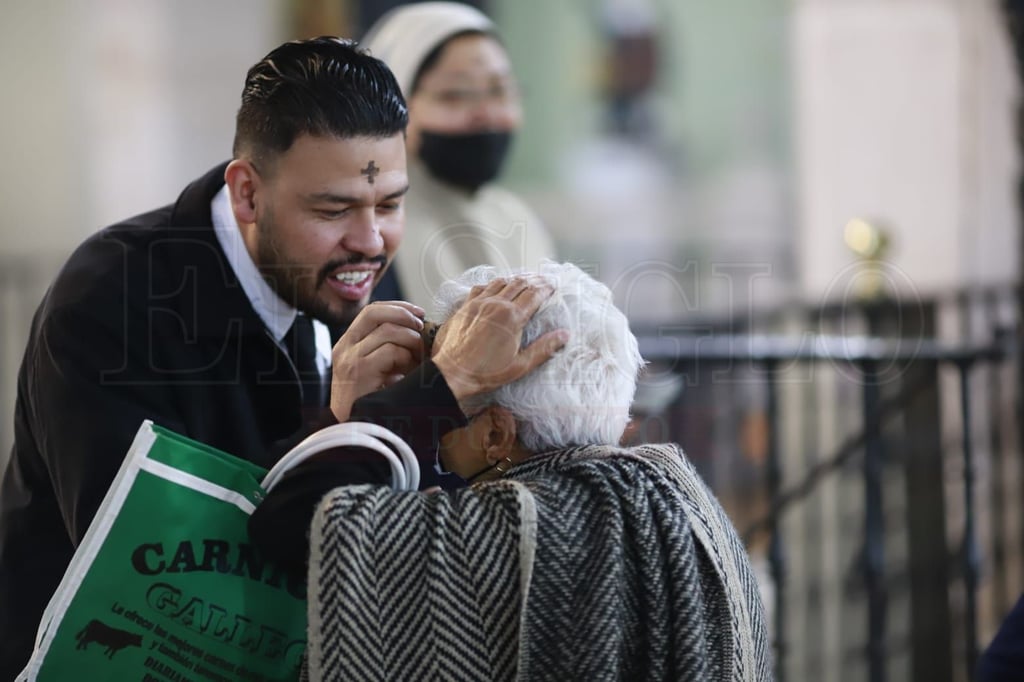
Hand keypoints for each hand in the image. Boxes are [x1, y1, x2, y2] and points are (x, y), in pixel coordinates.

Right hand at [330, 301, 425, 421]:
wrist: (354, 431)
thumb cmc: (372, 401)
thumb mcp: (379, 368)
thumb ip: (390, 348)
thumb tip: (420, 331)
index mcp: (348, 343)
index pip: (372, 311)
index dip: (397, 307)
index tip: (419, 312)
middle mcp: (345, 347)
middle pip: (374, 313)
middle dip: (403, 314)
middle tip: (422, 326)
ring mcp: (350, 358)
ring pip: (388, 331)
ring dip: (410, 341)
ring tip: (418, 357)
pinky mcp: (359, 370)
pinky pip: (390, 351)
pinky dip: (406, 358)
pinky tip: (407, 372)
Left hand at [432, 276, 568, 401]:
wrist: (452, 373)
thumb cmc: (486, 373)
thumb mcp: (520, 365)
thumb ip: (544, 348)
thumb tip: (564, 335)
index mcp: (512, 317)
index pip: (534, 294)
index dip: (546, 288)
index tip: (553, 287)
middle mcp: (496, 304)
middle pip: (519, 283)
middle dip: (534, 281)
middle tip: (543, 283)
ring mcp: (479, 303)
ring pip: (501, 282)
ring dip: (515, 280)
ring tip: (523, 283)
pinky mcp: (466, 306)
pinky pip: (482, 287)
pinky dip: (493, 284)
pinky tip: (496, 288)